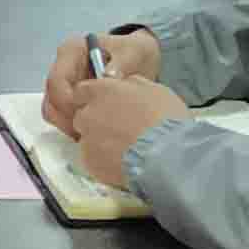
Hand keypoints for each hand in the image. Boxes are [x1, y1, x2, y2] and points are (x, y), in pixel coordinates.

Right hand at [41, 26, 164, 130]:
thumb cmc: (132, 53)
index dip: (66, 101)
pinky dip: (73, 127)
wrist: (138, 60)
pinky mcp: (69, 98)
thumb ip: (121, 62)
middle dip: (66, 117)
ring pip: (53, 111)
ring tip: (92, 132)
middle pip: (51, 98)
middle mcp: (62, 66)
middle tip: (88, 130)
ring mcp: (64, 84)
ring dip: (68, 125)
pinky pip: (62, 117)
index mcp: (71, 51)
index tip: (86, 113)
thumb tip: (109, 75)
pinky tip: (93, 131)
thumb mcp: (132, 52)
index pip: (56, 80)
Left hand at [61, 72, 192, 188]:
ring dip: (99, 143)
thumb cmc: (166, 119)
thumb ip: (133, 84)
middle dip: (95, 122)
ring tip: (123, 150)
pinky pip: (93, 161)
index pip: (81, 91)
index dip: (94, 98)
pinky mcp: (90, 164)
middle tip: (118, 130)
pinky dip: (104, 162)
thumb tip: (126, 85)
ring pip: (87, 140)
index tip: (106, 105)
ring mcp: (87, 140)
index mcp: (102, 91)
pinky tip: (122, 164)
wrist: (167, 156)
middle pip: (82, 116)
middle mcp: (88, 113)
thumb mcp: (155, 90)